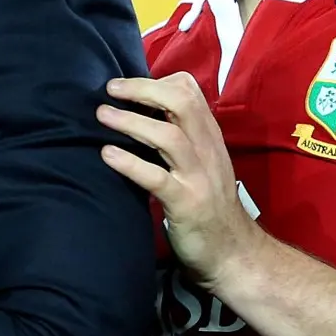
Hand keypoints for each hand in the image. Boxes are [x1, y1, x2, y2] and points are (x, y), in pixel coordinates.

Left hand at [97, 73, 266, 292]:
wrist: (234, 254)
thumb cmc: (208, 205)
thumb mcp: (198, 163)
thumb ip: (178, 136)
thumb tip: (137, 110)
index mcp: (208, 137)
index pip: (190, 92)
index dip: (157, 81)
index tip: (125, 84)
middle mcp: (207, 151)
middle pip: (182, 103)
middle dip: (143, 89)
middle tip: (110, 89)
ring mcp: (199, 178)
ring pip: (170, 137)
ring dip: (132, 122)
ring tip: (102, 115)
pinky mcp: (187, 205)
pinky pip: (157, 179)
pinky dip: (130, 163)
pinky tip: (106, 155)